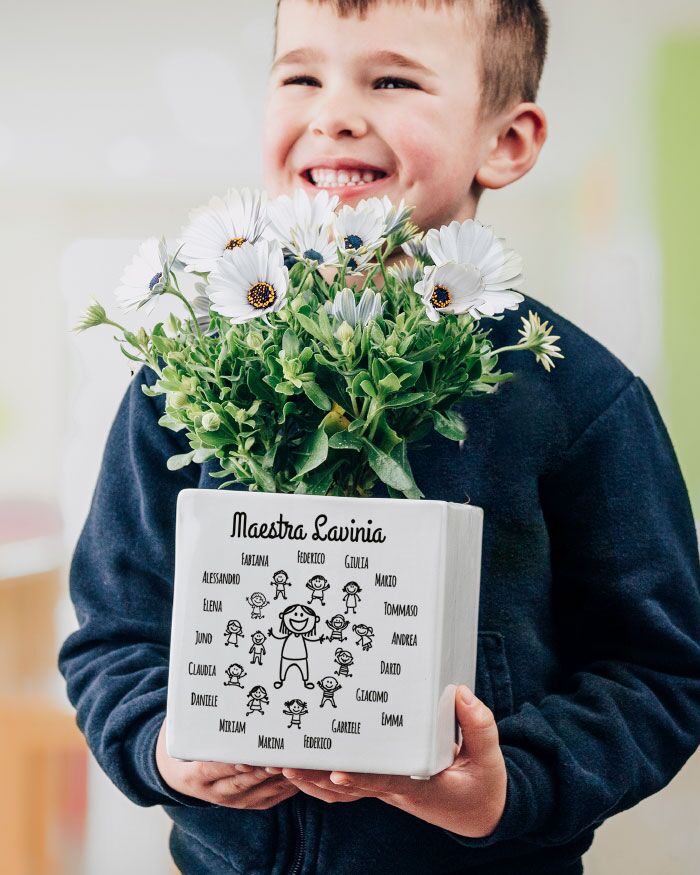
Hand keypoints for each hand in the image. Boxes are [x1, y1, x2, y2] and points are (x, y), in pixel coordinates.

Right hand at [155, 718, 299, 808]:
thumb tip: (207, 689)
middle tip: (281, 754)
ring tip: (295, 760)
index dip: (233, 762)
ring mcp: (233, 801)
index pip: (215, 768)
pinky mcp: (249, 803)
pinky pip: (271, 796)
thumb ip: (196, 719)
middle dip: (263, 768)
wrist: (178, 774)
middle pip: (243, 781)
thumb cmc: (186, 743)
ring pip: (260, 789)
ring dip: (279, 776)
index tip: (248, 754)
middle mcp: (215, 792)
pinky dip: (286, 785)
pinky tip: (299, 771)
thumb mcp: (182, 731)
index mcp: (195, 775)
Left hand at [276, 686, 506, 836]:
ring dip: (311, 781)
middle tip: (285, 764)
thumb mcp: (490, 758)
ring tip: (281, 765)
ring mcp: (387, 789)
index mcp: (422, 786)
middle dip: (316, 778)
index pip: (386, 782)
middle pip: (350, 787)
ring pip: (342, 791)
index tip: (335, 772)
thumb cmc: (483, 786)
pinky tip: (301, 768)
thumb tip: (460, 693)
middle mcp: (397, 790)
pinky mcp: (384, 784)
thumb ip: (478, 725)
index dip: (360, 778)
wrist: (480, 813)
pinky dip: (322, 780)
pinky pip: (348, 785)